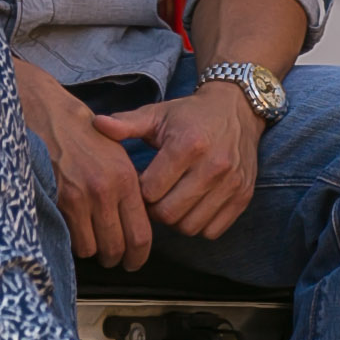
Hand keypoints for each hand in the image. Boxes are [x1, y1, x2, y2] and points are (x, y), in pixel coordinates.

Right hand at [13, 57, 153, 271]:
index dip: (138, 256)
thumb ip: (127, 186)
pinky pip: (70, 238)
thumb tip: (133, 220)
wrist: (44, 112)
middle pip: (117, 248)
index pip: (141, 234)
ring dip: (91, 249)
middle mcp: (105, 191)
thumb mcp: (115, 151)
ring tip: (89, 239)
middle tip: (111, 258)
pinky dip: (72, 239)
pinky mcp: (56, 200)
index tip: (133, 262)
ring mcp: (79, 198)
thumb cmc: (79, 130)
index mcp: (125, 178)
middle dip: (115, 258)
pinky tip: (71, 228)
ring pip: (92, 249)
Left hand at [93, 79, 261, 243]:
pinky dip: (199, 225)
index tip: (141, 182)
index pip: (150, 190)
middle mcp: (213, 166)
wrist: (237, 109)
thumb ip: (126, 124)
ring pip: (190, 227)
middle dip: (155, 210)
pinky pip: (213, 231)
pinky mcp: (243, 196)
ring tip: (172, 201)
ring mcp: (231, 184)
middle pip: (169, 214)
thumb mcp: (158, 114)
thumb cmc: (190, 115)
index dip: (140, 191)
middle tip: (154, 197)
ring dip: (176, 220)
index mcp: (187, 145)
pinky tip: (193, 206)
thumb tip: (96, 124)